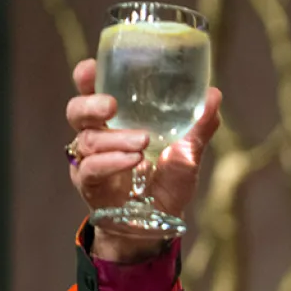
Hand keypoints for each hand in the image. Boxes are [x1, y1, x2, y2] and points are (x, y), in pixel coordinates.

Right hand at [65, 58, 222, 261]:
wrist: (160, 223)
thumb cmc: (168, 182)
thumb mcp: (188, 152)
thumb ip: (200, 125)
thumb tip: (214, 94)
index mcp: (115, 121)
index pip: (92, 92)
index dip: (87, 78)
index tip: (92, 67)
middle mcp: (97, 137)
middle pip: (77, 112)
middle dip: (90, 103)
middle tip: (112, 104)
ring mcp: (90, 161)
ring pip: (88, 140)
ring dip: (116, 138)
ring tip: (142, 141)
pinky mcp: (89, 185)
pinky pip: (92, 168)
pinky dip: (113, 162)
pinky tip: (133, 160)